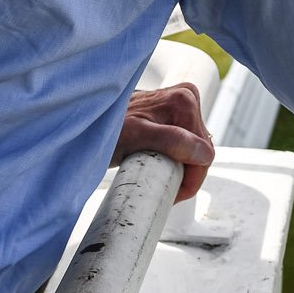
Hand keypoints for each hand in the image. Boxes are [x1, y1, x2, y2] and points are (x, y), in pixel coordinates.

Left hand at [116, 82, 212, 202]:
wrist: (88, 120)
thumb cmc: (107, 128)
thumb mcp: (137, 137)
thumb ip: (172, 141)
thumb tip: (204, 154)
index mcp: (184, 100)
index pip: (205, 151)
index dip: (192, 179)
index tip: (173, 195)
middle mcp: (186, 97)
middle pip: (201, 150)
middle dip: (186, 174)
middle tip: (163, 189)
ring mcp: (181, 103)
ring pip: (195, 148)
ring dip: (181, 167)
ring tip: (157, 176)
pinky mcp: (174, 112)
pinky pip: (187, 142)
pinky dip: (177, 158)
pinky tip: (161, 165)